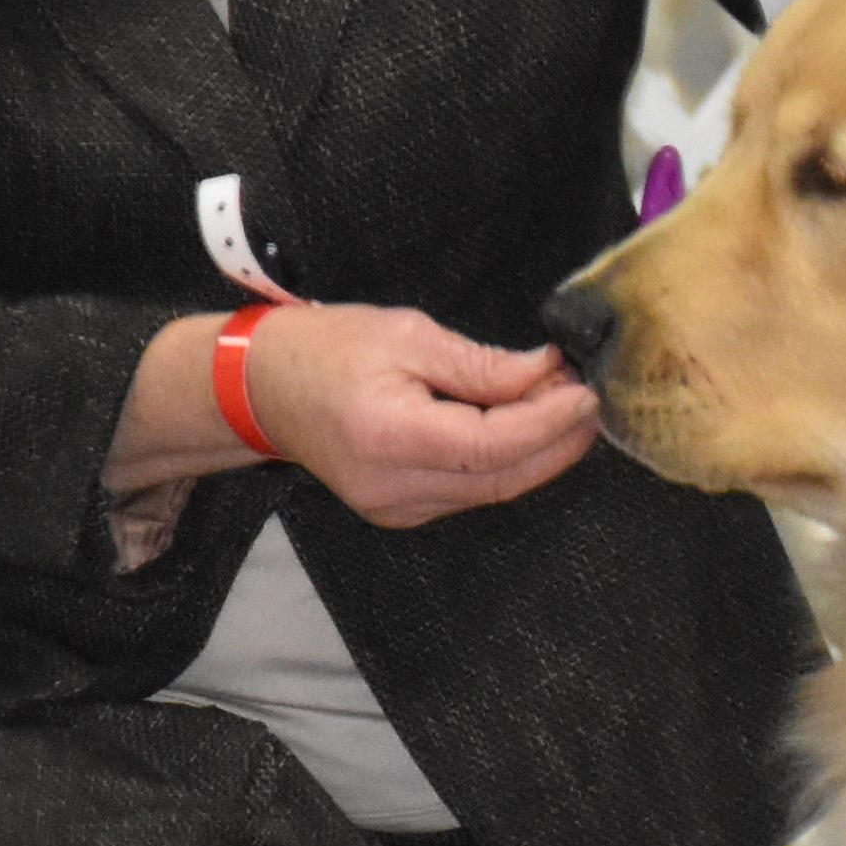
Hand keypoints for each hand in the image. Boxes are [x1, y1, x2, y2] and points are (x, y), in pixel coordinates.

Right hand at [236, 303, 598, 525]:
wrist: (259, 387)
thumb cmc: (325, 348)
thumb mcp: (408, 335)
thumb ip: (481, 364)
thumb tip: (547, 373)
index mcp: (389, 436)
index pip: (493, 445)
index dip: (549, 423)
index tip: (585, 392)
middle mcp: (392, 486)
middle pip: (502, 478)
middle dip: (556, 442)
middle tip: (586, 400)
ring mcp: (394, 508)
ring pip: (491, 490)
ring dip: (536, 453)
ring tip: (560, 406)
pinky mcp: (400, 511)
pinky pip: (470, 492)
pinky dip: (505, 463)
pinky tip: (522, 428)